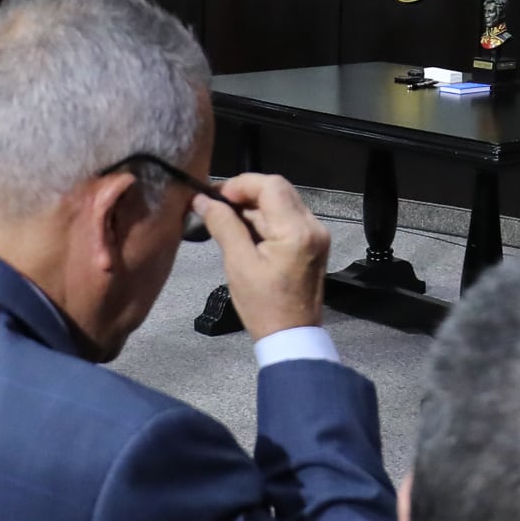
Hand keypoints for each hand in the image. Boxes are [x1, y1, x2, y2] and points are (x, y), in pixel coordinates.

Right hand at [197, 172, 329, 339]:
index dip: (240, 184)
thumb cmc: (263, 305)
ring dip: (254, 207)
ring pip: (282, 203)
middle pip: (278, 190)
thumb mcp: (238, 264)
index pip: (270, 185)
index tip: (216, 197)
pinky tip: (246, 233)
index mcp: (297, 231)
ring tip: (227, 222)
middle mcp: (313, 226)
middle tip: (218, 207)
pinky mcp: (314, 244)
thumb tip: (203, 200)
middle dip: (246, 194)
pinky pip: (288, 219)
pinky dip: (266, 220)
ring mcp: (317, 235)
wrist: (291, 336)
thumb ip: (223, 225)